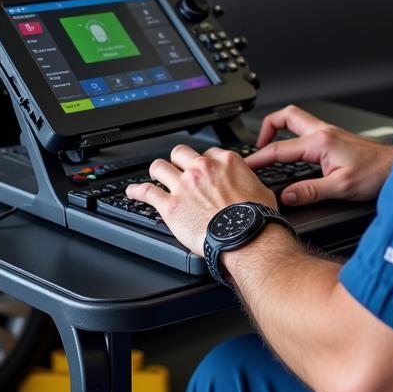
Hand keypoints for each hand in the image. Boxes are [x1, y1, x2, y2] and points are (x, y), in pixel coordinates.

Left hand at [126, 144, 276, 255]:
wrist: (246, 238)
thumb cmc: (255, 218)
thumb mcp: (260, 189)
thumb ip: (247, 180)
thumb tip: (247, 183)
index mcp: (224, 161)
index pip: (207, 153)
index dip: (203, 162)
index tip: (202, 170)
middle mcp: (201, 169)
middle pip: (180, 153)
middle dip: (178, 161)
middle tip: (177, 169)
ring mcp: (184, 185)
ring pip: (159, 167)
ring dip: (157, 172)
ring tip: (155, 176)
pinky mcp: (171, 206)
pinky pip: (146, 192)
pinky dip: (136, 191)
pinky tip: (132, 191)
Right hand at [247, 105, 392, 206]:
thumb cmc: (375, 173)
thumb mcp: (341, 187)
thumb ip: (311, 192)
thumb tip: (287, 197)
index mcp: (320, 142)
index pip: (280, 149)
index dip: (259, 158)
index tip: (245, 166)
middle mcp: (323, 132)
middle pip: (286, 116)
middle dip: (266, 127)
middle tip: (257, 147)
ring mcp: (328, 133)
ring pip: (296, 120)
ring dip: (279, 129)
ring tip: (269, 147)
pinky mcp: (334, 138)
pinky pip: (306, 131)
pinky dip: (293, 137)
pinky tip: (294, 152)